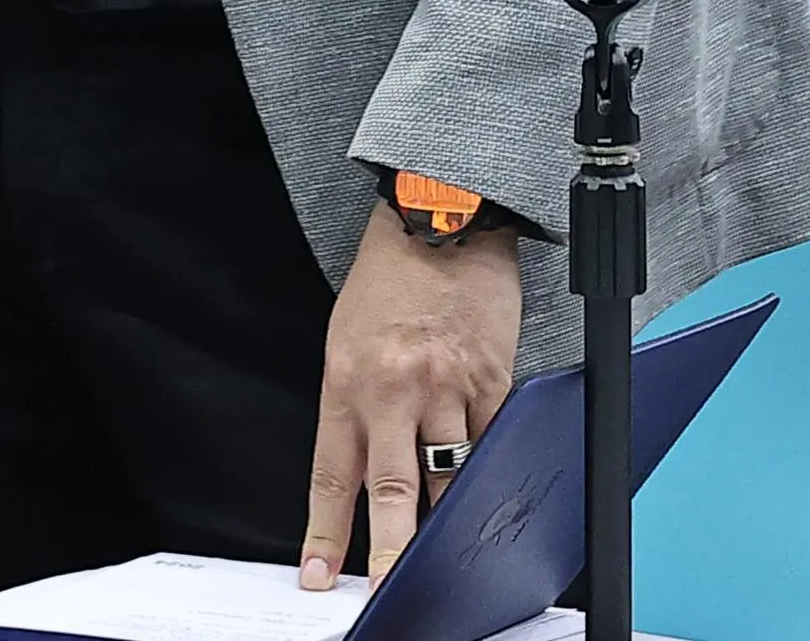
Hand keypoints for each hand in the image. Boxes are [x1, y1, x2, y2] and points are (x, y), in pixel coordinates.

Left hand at [298, 221, 519, 588]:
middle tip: (385, 591)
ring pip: (447, 475)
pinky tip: (487, 485)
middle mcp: (393, 390)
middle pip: (391, 491)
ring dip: (445, 518)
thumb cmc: (388, 277)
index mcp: (346, 382)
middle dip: (388, 552)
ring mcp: (446, 388)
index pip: (331, 476)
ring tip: (445, 551)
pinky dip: (486, 467)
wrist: (439, 218)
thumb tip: (360, 470)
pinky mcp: (490, 380)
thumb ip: (352, 405)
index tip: (319, 574)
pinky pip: (490, 442)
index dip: (324, 532)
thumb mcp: (345, 340)